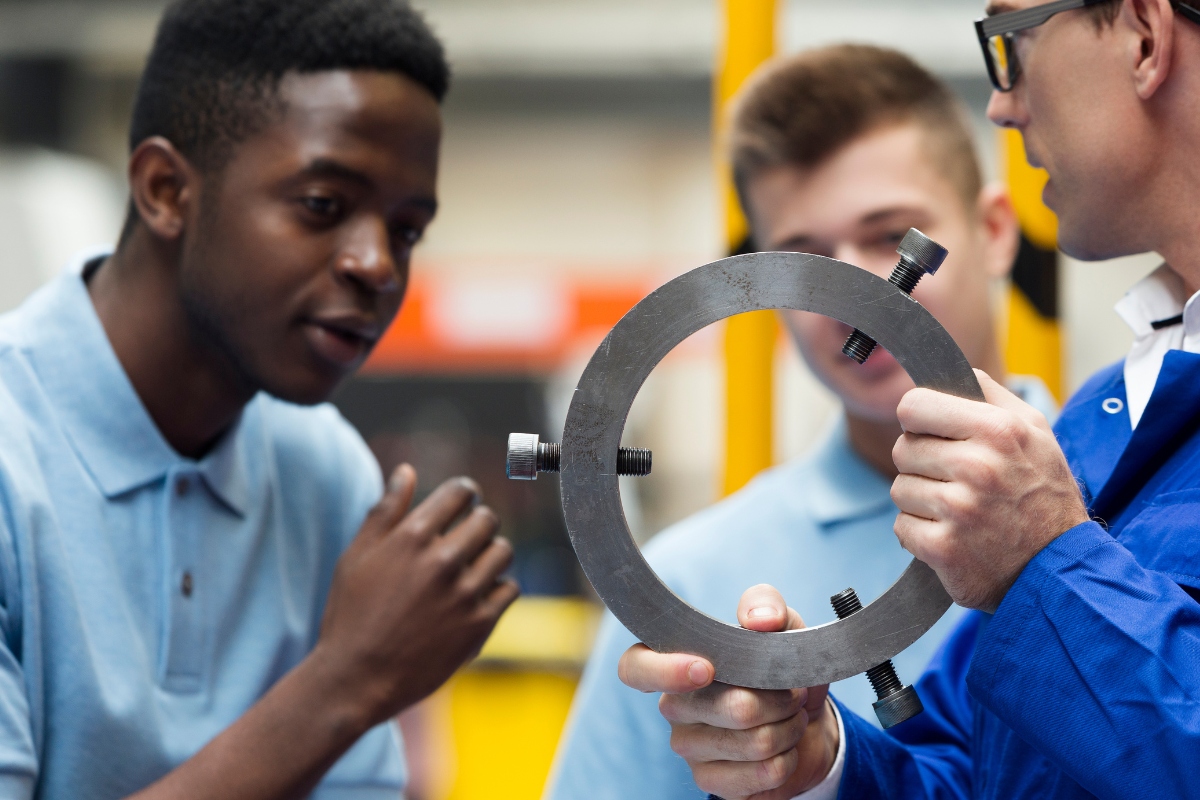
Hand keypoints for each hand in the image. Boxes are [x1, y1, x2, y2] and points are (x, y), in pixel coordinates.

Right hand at [313, 464, 519, 726]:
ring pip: (503, 552)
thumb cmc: (351, 614)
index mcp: (412, 537)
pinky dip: (497, 589)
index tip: (463, 504)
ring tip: (471, 569)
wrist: (356, 679)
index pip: (461, 492)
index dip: (465, 494)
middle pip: (488, 519)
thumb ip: (385, 510)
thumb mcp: (357, 556)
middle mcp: (443, 560)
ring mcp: (464, 594)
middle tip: (465, 540)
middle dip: (479, 524)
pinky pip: (509, 589)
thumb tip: (406, 470)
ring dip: (490, 555)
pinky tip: (475, 598)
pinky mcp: (479, 625)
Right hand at [617, 585, 838, 799]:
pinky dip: (787, 759)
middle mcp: (674, 706)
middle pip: (732, 708)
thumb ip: (768, 605)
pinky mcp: (710, 781)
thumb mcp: (780, 624)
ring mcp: (689, 748)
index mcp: (675, 661)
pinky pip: (761, 775)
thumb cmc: (778, 668)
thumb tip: (760, 619)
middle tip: (792, 691)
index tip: (707, 669)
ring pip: (755, 742)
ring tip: (791, 717)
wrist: (805, 720)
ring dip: (789, 728)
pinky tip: (784, 749)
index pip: (634, 668)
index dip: (664, 671)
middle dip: (780, 698)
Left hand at [891, 370, 1088, 611]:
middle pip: (902, 449)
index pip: (913, 406)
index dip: (918, 420)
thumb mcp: (1035, 432)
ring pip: (900, 488)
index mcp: (998, 430)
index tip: (931, 433)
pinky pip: (901, 527)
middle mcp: (978, 467)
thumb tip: (951, 370)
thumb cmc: (1042, 494)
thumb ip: (991, 395)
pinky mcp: (943, 548)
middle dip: (923, 464)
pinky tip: (954, 535)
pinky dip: (920, 534)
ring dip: (922, 501)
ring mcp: (959, 510)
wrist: (1060, 569)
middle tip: (956, 480)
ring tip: (960, 510)